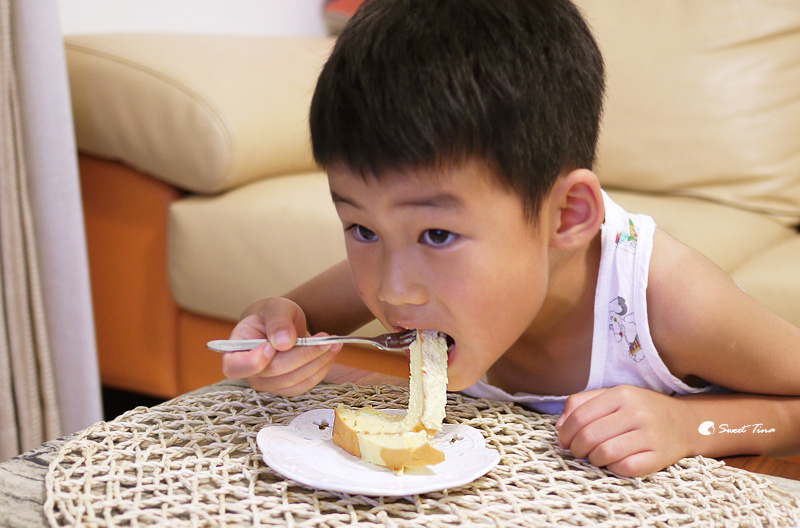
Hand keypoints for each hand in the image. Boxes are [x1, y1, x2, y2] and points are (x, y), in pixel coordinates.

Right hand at [220, 298, 341, 395]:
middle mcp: (249, 372)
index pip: (236, 367)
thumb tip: (283, 342)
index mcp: (235, 351)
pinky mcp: (286, 388)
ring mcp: (267, 383)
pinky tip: (330, 353)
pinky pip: (305, 384)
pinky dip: (321, 369)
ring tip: (333, 342)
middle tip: (326, 338)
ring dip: (318, 362)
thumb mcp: (275, 308)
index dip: (253, 362)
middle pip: (274, 372)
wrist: (282, 326)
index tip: (272, 347)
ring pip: (294, 380)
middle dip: (303, 355)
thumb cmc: (273, 315)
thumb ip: (277, 321)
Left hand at [555, 385, 691, 476]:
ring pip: (604, 453)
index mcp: (621, 394)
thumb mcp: (612, 396)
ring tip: (594, 456)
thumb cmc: (640, 409)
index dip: (565, 432)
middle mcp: (636, 413)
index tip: (563, 441)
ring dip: (592, 459)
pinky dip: (612, 468)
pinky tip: (613, 463)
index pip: (580, 416)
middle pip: (589, 436)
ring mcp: (649, 435)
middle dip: (575, 448)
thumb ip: (581, 403)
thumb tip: (559, 426)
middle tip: (577, 451)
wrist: (685, 423)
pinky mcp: (658, 457)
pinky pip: (624, 468)